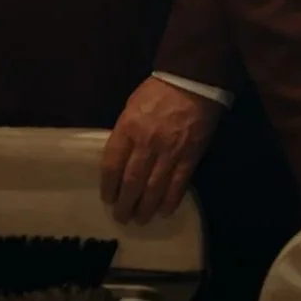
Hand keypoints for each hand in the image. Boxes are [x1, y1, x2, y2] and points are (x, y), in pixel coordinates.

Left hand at [101, 77, 223, 222]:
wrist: (193, 81)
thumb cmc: (158, 92)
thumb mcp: (131, 107)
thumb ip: (124, 133)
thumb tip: (119, 159)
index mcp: (128, 128)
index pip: (112, 165)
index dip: (108, 187)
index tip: (108, 199)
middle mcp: (147, 143)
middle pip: (132, 182)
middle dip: (125, 204)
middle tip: (122, 217)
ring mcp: (170, 151)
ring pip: (154, 187)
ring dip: (145, 207)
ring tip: (140, 219)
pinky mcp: (190, 155)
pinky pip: (178, 183)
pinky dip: (170, 200)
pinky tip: (164, 211)